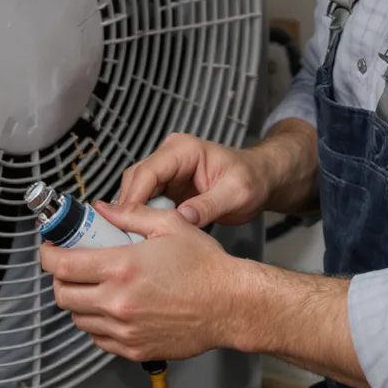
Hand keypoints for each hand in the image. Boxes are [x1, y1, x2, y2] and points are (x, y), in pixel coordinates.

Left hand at [39, 201, 239, 361]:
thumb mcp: (169, 224)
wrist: (230, 305)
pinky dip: (96, 322)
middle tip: (71, 264)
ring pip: (78, 318)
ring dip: (78, 300)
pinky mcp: (133, 349)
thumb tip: (100, 209)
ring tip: (95, 285)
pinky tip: (112, 306)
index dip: (47, 255)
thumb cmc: (204, 265)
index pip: (62, 265)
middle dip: (60, 277)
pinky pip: (98, 338)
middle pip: (63, 295)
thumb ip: (129, 213)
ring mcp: (124, 330)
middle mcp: (117, 302)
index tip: (50, 248)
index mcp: (121, 267)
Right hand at [118, 132, 274, 227]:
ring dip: (134, 213)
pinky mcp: (168, 186)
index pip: (148, 171)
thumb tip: (181, 218)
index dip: (134, 197)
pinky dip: (144, 216)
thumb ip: (208, 205)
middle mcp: (171, 155)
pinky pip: (147, 200)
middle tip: (127, 235)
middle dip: (129, 206)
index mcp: (184, 149)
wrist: (261, 180)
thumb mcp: (236, 194)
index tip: (126, 222)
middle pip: (136, 179)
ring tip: (134, 238)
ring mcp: (168, 170)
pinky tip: (145, 233)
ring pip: (137, 190)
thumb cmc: (252, 180)